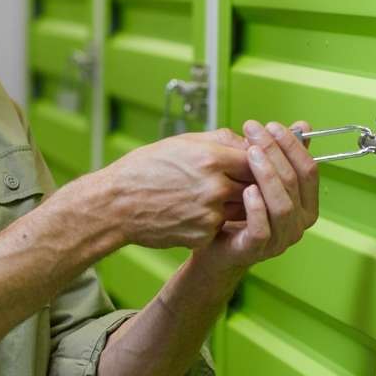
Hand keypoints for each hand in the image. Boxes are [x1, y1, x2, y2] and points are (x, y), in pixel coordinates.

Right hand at [97, 129, 252, 250]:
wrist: (118, 204)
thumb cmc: (146, 168)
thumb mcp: (182, 142)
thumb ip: (220, 140)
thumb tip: (248, 143)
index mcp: (211, 158)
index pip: (256, 159)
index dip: (258, 160)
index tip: (256, 161)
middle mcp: (214, 187)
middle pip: (255, 185)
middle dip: (250, 182)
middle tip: (239, 179)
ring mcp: (210, 214)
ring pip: (243, 207)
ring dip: (237, 202)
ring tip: (215, 194)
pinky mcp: (204, 235)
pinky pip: (223, 225)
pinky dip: (216, 219)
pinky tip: (196, 211)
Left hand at [195, 120, 318, 272]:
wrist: (214, 245)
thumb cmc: (239, 209)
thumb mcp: (261, 178)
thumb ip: (282, 155)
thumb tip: (303, 126)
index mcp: (306, 204)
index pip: (308, 170)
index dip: (292, 146)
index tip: (272, 126)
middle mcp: (298, 223)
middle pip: (294, 183)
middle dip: (275, 152)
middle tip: (255, 131)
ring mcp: (279, 239)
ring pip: (282, 205)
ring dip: (268, 175)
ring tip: (251, 153)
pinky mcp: (257, 250)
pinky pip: (262, 229)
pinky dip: (257, 207)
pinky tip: (246, 189)